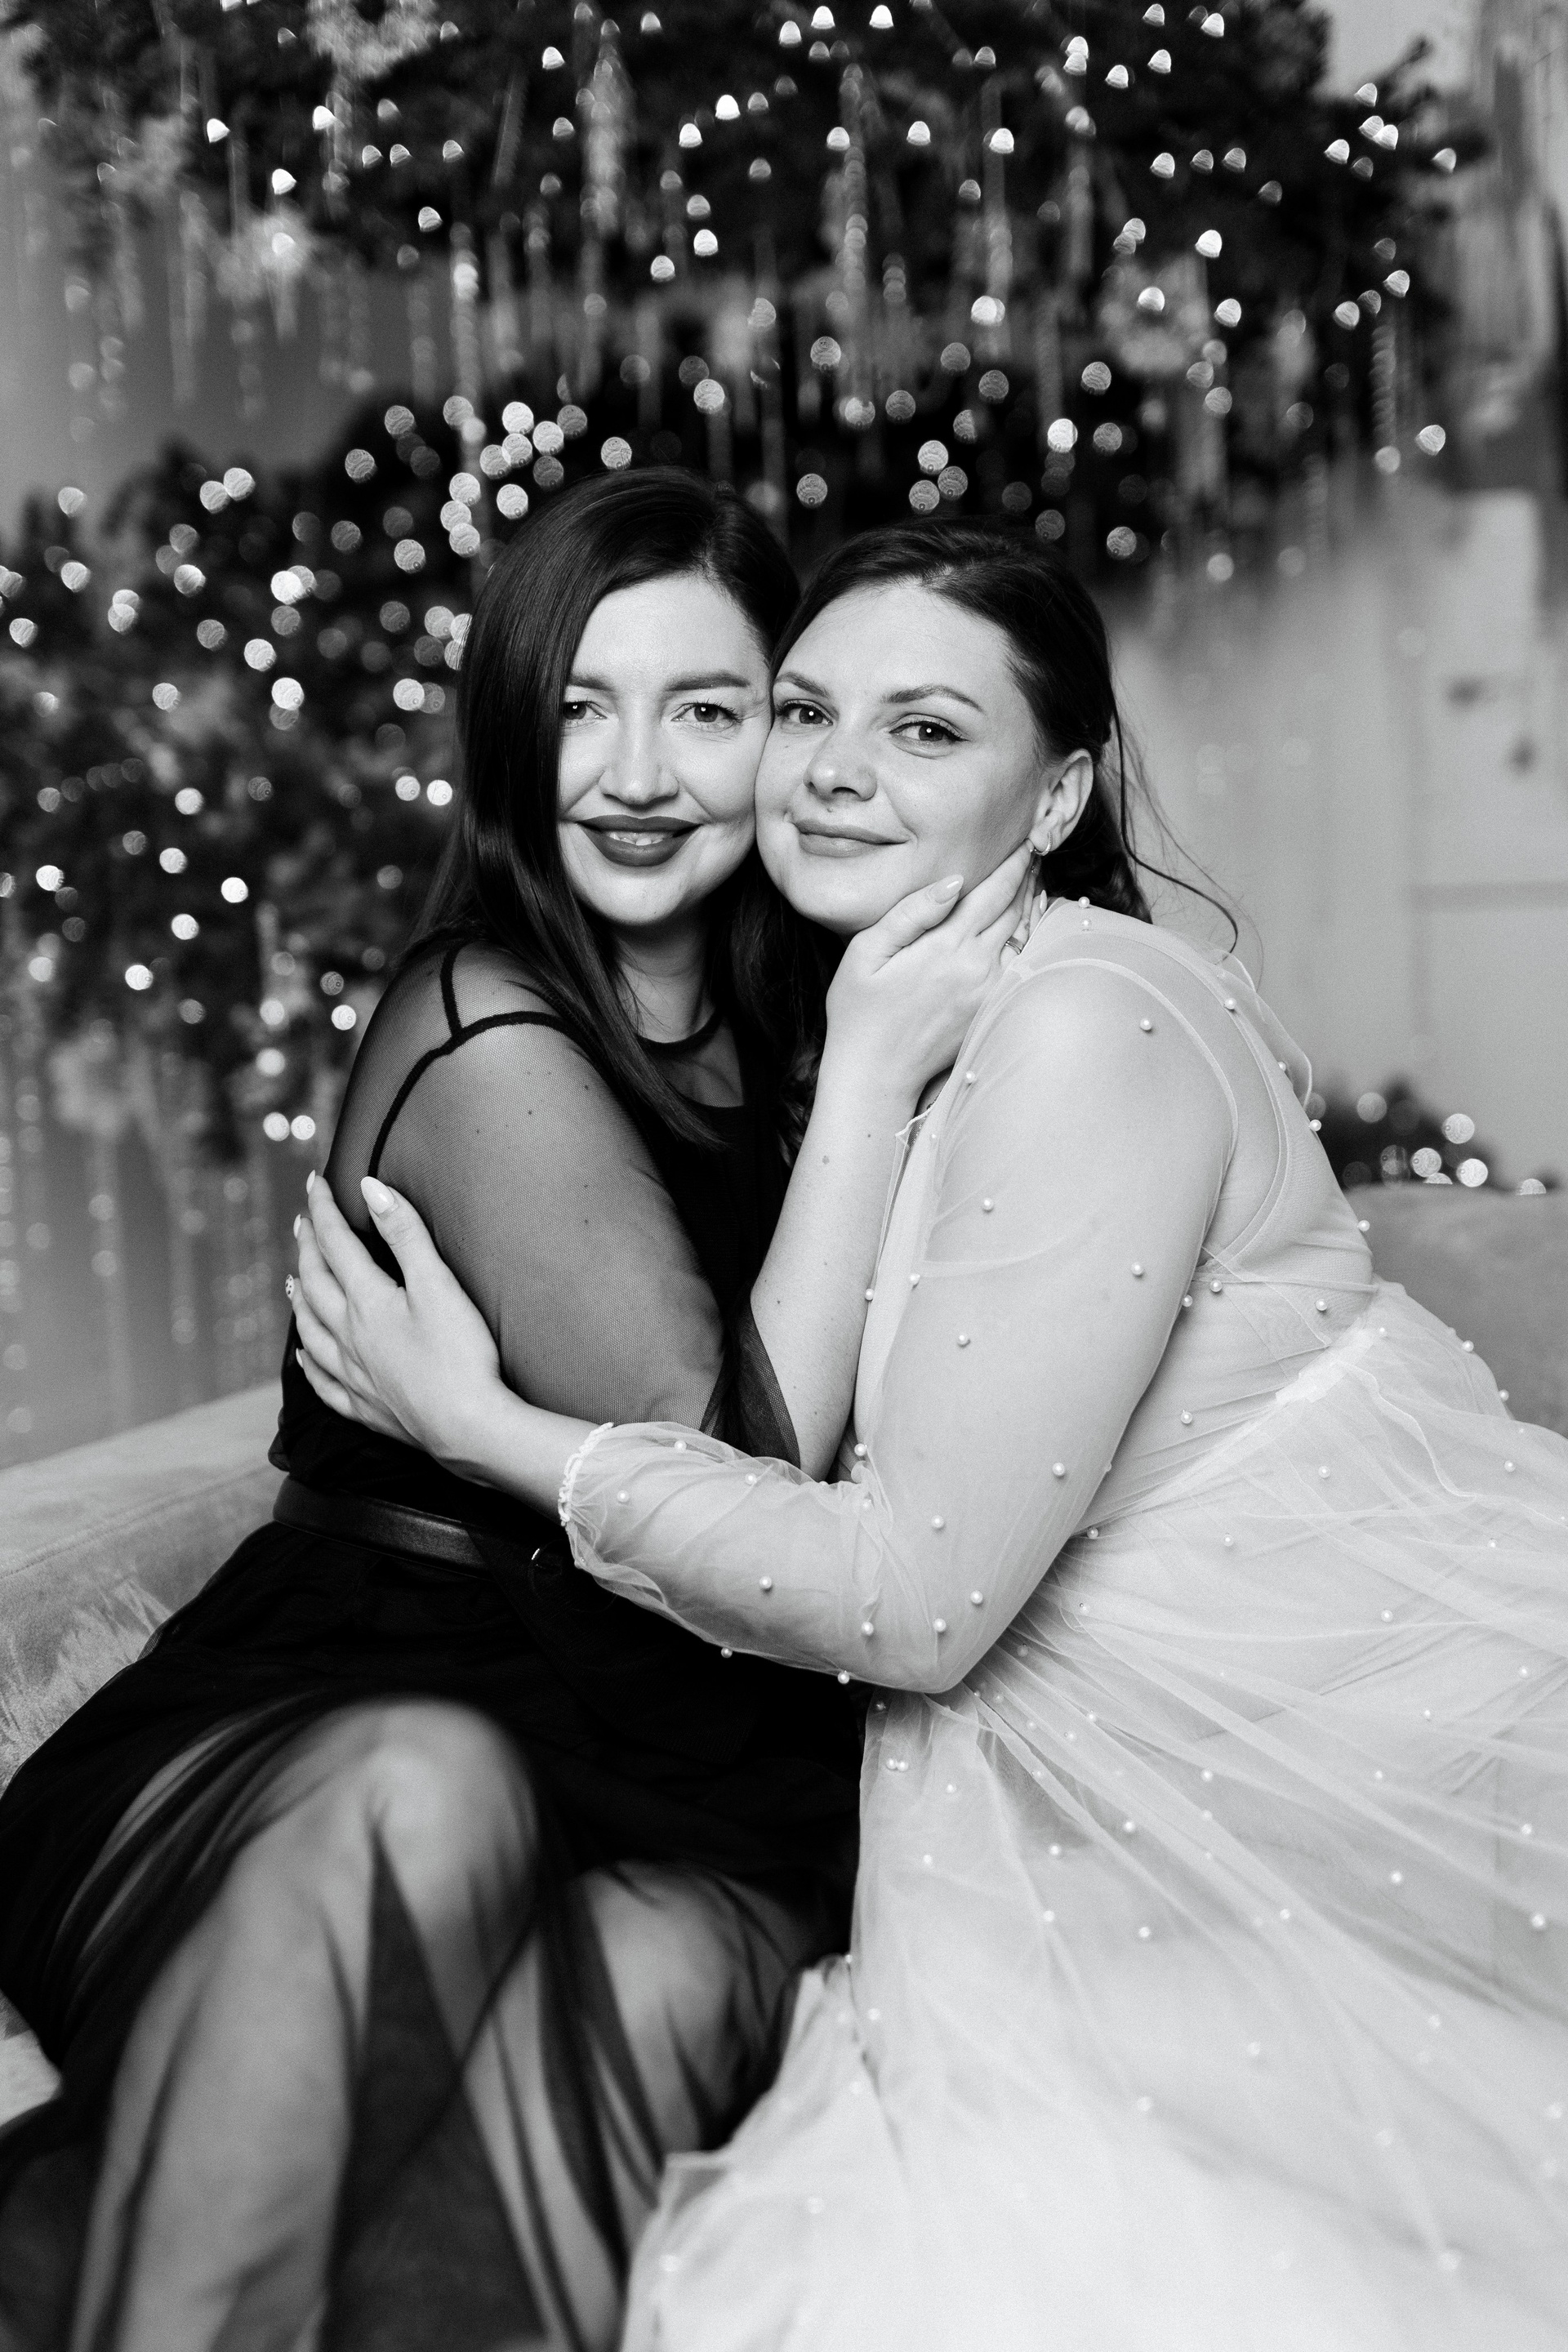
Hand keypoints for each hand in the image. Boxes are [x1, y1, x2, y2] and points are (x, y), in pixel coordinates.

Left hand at [292, 1172, 505, 1468]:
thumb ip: (405, 1234)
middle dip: (307, 1246)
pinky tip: (301, 1355)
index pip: (335, 1244)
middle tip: (303, 1221)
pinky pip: (321, 1381)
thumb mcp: (438, 1284)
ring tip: (291, 1280)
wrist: (468, 1429)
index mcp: (367, 1302)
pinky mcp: (365, 1407)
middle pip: (315, 1282)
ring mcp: (353, 1374)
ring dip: (299, 1298)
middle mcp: (349, 1336)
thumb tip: (371, 1188)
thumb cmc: (460, 1355)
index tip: (314, 1181)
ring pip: (310, 1329)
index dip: (323, 1209)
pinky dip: (306, 1362)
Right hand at [821, 843, 1031, 1102]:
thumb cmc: (859, 1012)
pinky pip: (1021, 964)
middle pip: (1017, 910)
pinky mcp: (990, 1010)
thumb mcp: (867, 952)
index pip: (993, 892)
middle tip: (1036, 851)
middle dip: (1028, 878)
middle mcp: (977, 966)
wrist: (874, 1075)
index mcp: (947, 946)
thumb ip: (911, 913)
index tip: (1027, 840)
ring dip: (1032, 905)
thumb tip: (954, 880)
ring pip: (1024, 936)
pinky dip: (1029, 938)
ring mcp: (988, 991)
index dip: (1014, 863)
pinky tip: (1026, 925)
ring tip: (1035, 880)